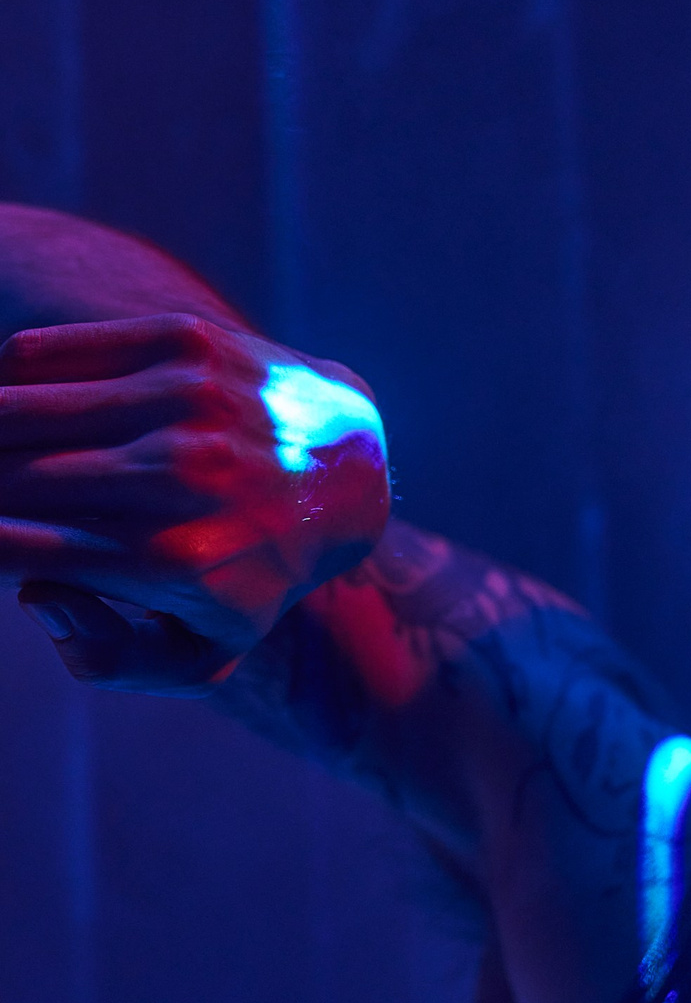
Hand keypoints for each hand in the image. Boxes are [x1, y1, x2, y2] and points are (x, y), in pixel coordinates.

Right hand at [0, 314, 389, 689]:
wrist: (345, 469)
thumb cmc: (252, 569)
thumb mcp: (205, 650)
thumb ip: (113, 658)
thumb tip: (37, 597)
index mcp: (173, 561)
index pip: (11, 546)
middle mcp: (178, 476)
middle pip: (5, 476)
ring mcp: (183, 401)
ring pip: (13, 409)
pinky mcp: (183, 344)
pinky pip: (45, 353)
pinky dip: (1, 379)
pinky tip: (3, 405)